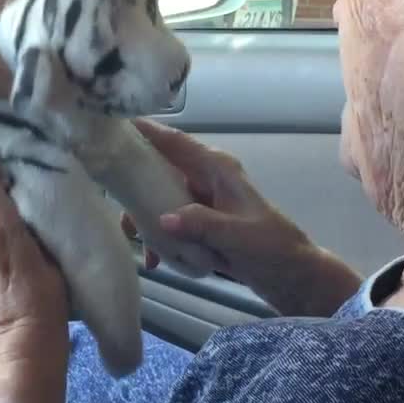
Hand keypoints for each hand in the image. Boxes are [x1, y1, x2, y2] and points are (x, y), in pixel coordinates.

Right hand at [126, 120, 362, 316]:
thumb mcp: (238, 236)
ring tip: (138, 244)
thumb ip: (202, 224)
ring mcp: (202, 200)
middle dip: (134, 183)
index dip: (145, 131)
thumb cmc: (272, 249)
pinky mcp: (200, 223)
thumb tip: (163, 219)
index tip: (110, 124)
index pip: (175, 141)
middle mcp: (206, 178)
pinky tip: (157, 262)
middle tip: (109, 197)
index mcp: (217, 169)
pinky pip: (168, 221)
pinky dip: (159, 238)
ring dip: (145, 219)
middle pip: (159, 168)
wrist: (294, 278)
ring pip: (160, 197)